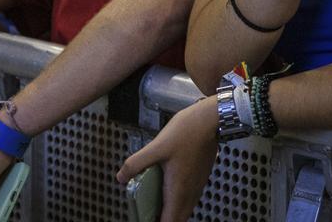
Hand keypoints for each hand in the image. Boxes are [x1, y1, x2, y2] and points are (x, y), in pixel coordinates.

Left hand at [117, 95, 218, 221]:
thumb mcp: (155, 147)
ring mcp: (197, 186)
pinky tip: (169, 190)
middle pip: (178, 220)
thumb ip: (136, 163)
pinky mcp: (200, 177)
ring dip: (172, 214)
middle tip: (148, 215)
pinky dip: (179, 203)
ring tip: (156, 208)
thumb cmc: (186, 132)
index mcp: (178, 190)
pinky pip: (189, 199)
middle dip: (164, 221)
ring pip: (185, 210)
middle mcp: (190, 192)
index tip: (145, 220)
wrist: (209, 120)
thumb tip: (121, 178)